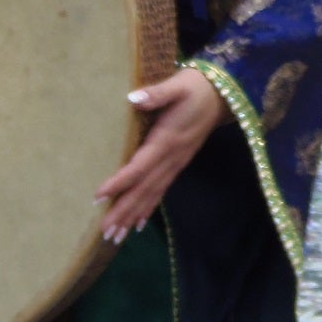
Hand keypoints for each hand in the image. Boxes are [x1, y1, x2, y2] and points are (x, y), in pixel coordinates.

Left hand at [94, 67, 225, 240]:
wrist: (223, 95)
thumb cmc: (195, 88)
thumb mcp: (177, 85)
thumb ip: (156, 93)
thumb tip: (133, 98)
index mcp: (167, 140)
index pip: (139, 167)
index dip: (119, 182)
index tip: (98, 196)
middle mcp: (172, 158)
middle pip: (144, 189)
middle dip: (124, 211)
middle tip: (105, 232)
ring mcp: (177, 164)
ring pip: (152, 195)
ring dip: (133, 216)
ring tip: (115, 236)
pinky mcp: (179, 165)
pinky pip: (161, 191)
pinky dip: (148, 209)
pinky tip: (137, 224)